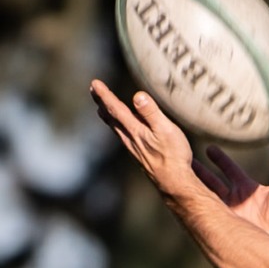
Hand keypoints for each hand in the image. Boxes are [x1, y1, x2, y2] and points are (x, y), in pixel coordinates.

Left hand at [90, 80, 196, 200]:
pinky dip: (117, 128)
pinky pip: (123, 137)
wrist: (175, 184)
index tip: (94, 83)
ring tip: (101, 108)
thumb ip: (151, 113)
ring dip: (108, 116)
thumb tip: (137, 96)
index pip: (116, 109)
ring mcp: (134, 149)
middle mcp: (130, 139)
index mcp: (135, 131)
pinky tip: (121, 129)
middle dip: (102, 103)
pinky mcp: (140, 156)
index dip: (104, 95)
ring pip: (116, 128)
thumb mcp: (166, 130)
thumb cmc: (173, 157)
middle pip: (112, 118)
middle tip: (93, 90)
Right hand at [194, 142, 268, 241]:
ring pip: (206, 196)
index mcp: (246, 188)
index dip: (219, 159)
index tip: (208, 147)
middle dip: (199, 171)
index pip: (229, 169)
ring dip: (193, 186)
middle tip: (184, 158)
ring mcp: (229, 212)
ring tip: (179, 174)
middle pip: (212, 182)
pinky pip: (209, 214)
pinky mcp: (226, 225)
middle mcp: (235, 199)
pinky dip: (198, 206)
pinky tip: (185, 198)